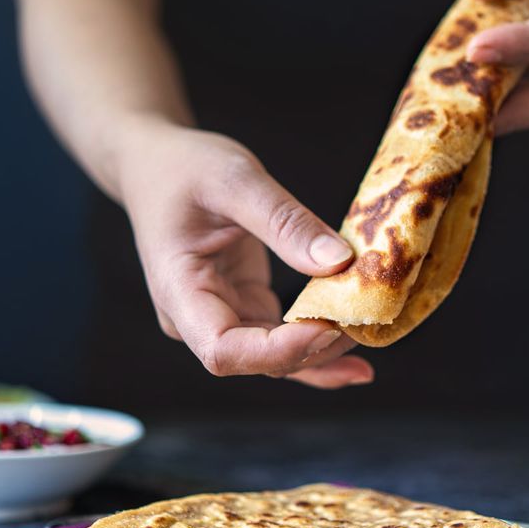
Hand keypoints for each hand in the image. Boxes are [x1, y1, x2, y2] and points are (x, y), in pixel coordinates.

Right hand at [116, 121, 374, 387]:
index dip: (277, 351)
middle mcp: (197, 318)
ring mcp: (223, 316)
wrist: (157, 165)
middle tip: (366, 322)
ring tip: (371, 333)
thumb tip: (339, 263)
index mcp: (179, 291)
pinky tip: (356, 358)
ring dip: (323, 353)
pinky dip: (318, 348)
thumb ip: (284, 222)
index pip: (224, 350)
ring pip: (275, 359)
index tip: (329, 328)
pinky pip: (282, 341)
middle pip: (255, 362)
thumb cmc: (183, 168)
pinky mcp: (246, 306)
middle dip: (312, 351)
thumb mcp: (235, 180)